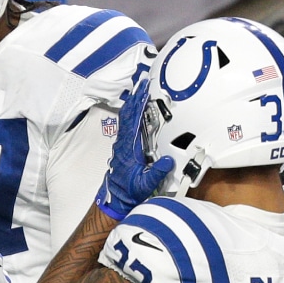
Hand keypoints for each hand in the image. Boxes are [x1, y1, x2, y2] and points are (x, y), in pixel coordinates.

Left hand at [95, 78, 173, 219]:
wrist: (116, 199)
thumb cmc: (128, 192)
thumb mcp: (145, 185)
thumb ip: (157, 173)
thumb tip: (168, 161)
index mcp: (129, 148)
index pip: (134, 122)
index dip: (138, 106)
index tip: (143, 92)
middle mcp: (124, 143)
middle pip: (129, 115)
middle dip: (136, 98)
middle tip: (142, 83)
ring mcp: (123, 144)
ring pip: (127, 118)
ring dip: (133, 103)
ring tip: (140, 90)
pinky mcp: (124, 147)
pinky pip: (127, 125)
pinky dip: (132, 113)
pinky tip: (136, 108)